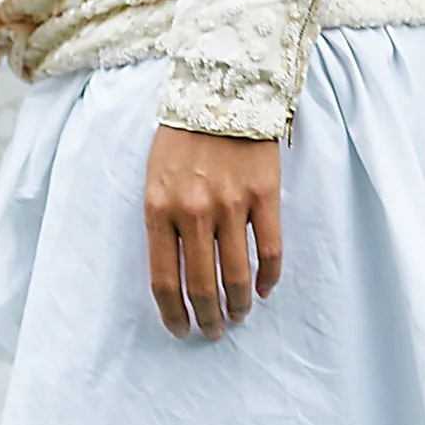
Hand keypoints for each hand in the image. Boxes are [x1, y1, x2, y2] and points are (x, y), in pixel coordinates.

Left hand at [145, 127, 282, 337]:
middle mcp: (193, 212)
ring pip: (237, 275)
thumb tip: (174, 271)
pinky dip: (269, 278)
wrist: (221, 92)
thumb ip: (162, 221)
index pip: (164, 280)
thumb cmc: (182, 137)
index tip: (180, 330)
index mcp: (159, 209)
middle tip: (214, 331)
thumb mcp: (155, 178)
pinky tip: (266, 289)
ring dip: (239, 305)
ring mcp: (230, 205)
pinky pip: (269, 250)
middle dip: (208, 318)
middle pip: (201, 285)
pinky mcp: (263, 196)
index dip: (173, 314)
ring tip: (240, 315)